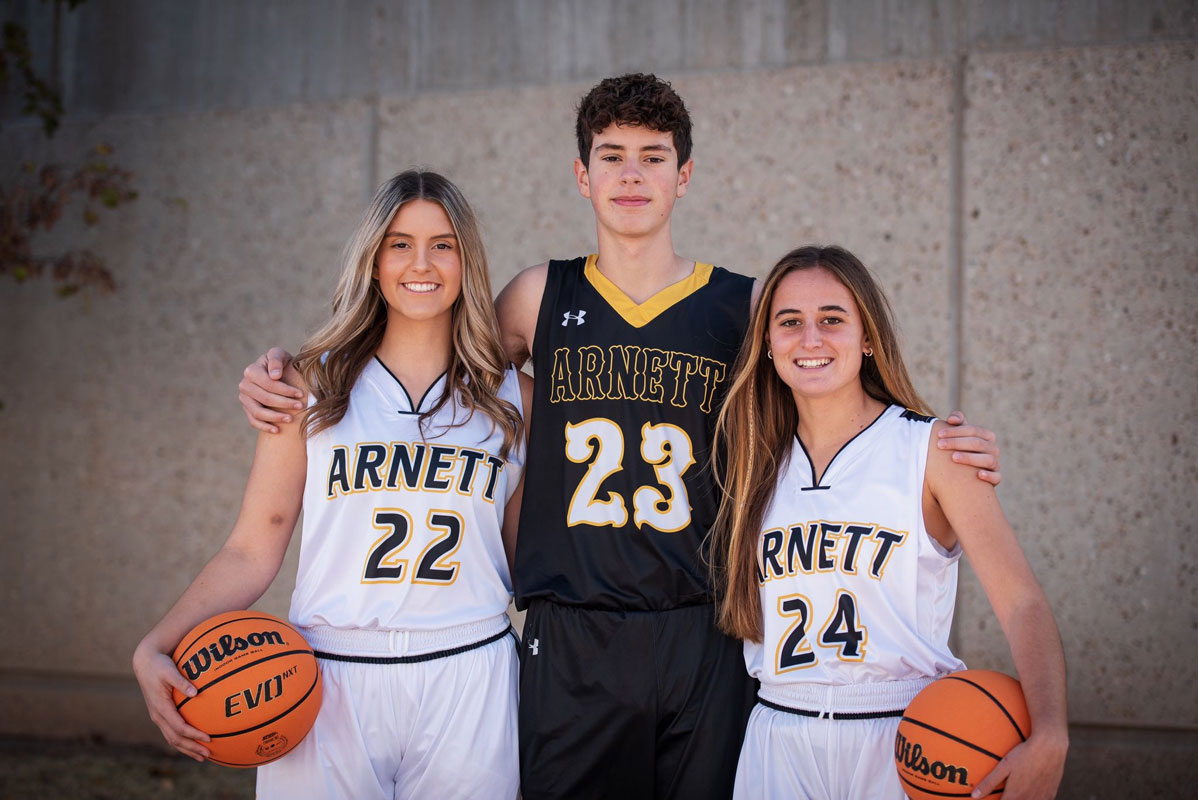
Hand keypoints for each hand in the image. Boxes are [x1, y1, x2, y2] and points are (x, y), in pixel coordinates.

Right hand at [132, 643, 210, 760]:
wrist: (145, 663)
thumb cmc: (159, 665)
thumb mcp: (170, 671)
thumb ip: (181, 682)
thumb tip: (195, 692)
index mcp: (161, 707)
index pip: (179, 727)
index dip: (194, 734)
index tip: (208, 738)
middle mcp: (158, 716)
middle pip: (175, 738)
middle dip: (191, 748)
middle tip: (208, 754)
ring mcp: (158, 717)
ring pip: (172, 739)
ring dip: (187, 748)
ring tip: (202, 756)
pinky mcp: (160, 715)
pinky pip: (171, 733)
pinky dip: (182, 741)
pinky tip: (193, 743)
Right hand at [238, 347, 301, 432]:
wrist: (276, 373)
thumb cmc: (281, 363)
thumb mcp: (280, 355)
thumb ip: (276, 359)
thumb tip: (274, 376)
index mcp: (251, 371)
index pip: (269, 384)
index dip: (286, 390)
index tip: (301, 394)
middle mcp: (244, 385)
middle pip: (265, 399)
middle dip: (284, 403)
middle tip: (300, 406)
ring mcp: (244, 398)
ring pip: (258, 412)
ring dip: (275, 417)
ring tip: (291, 419)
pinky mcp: (246, 409)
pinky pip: (253, 421)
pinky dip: (264, 427)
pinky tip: (277, 430)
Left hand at [938, 411, 1000, 485]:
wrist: (966, 472)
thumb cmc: (961, 448)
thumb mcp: (959, 434)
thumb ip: (957, 421)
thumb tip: (952, 420)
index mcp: (987, 436)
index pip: (973, 430)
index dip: (956, 431)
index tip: (939, 434)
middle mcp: (993, 449)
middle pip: (978, 443)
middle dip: (957, 443)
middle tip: (940, 445)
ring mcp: (995, 464)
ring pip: (988, 459)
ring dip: (970, 458)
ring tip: (953, 457)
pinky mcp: (995, 478)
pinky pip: (996, 477)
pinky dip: (989, 476)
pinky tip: (979, 474)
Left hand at [971, 730, 1067, 799]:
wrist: (1050, 747)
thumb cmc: (1024, 754)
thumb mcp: (1003, 766)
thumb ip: (989, 783)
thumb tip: (974, 796)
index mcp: (1015, 796)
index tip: (992, 799)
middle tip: (1003, 793)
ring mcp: (1042, 799)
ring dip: (1020, 799)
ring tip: (1015, 793)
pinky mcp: (1051, 794)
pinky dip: (1034, 799)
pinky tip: (1029, 793)